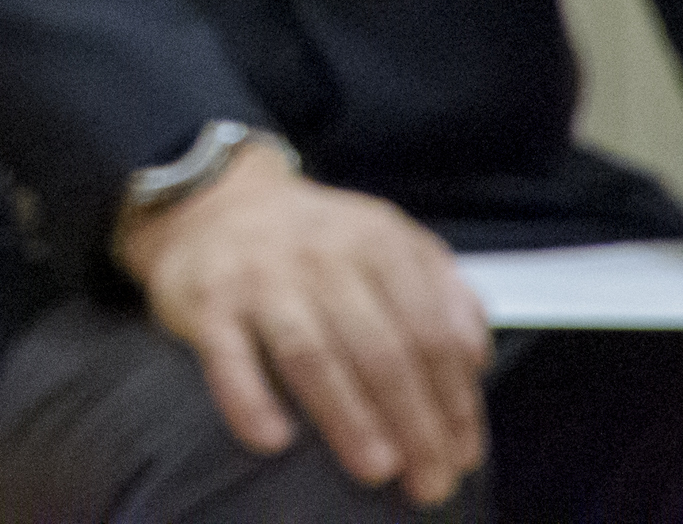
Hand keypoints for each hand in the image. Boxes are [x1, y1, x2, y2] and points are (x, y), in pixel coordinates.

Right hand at [116, 136, 492, 508]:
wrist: (215, 201)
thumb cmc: (314, 242)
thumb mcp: (388, 242)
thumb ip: (441, 292)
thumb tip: (475, 359)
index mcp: (377, 242)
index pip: (432, 331)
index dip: (454, 400)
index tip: (462, 453)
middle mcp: (322, 254)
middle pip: (381, 349)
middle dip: (414, 424)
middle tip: (429, 480)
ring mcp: (262, 277)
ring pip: (312, 353)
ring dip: (349, 416)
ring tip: (376, 467)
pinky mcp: (207, 300)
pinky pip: (227, 355)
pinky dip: (249, 399)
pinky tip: (274, 438)